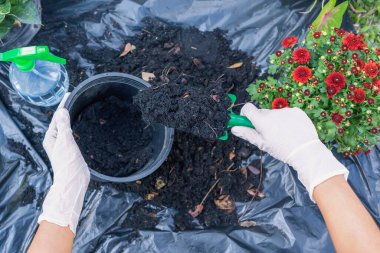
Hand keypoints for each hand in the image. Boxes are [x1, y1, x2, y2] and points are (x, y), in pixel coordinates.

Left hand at [38, 93, 89, 234]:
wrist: (73, 181)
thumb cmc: (67, 162)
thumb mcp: (65, 141)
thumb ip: (64, 126)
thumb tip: (62, 110)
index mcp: (51, 137)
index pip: (57, 117)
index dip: (63, 105)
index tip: (69, 94)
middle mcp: (55, 140)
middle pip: (61, 122)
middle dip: (66, 110)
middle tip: (75, 98)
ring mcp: (64, 146)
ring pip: (67, 128)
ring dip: (71, 118)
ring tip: (78, 108)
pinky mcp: (72, 150)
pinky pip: (73, 135)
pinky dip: (76, 127)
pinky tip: (81, 126)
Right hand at [231, 103, 347, 199]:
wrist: (306, 151)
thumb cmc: (281, 150)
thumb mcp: (262, 144)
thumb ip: (247, 134)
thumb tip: (234, 128)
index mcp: (262, 120)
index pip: (247, 108)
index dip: (245, 113)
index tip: (247, 120)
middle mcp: (273, 112)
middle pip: (262, 112)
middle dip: (262, 120)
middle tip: (269, 133)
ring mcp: (286, 110)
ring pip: (275, 113)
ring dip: (275, 120)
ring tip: (283, 134)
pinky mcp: (297, 111)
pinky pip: (287, 113)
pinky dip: (287, 119)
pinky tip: (292, 130)